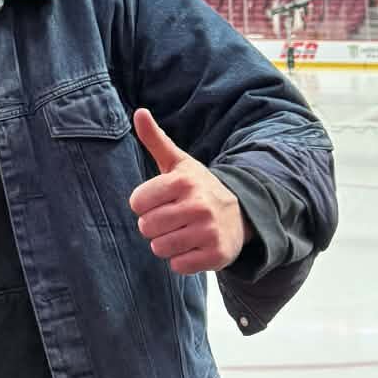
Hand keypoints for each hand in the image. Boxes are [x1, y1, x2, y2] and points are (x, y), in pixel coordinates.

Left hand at [130, 108, 251, 275]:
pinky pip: (178, 266)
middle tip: (173, 219)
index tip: (162, 201)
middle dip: (154, 226)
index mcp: (184, 181)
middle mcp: (198, 205)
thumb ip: (156, 140)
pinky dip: (182, 260)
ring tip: (183, 232)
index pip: (137, 202)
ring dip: (166, 244)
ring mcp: (209, 231)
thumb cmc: (197, 188)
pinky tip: (194, 247)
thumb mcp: (178, 163)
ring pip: (159, 248)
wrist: (240, 213)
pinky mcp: (216, 255)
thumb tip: (138, 112)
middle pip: (146, 227)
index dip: (145, 205)